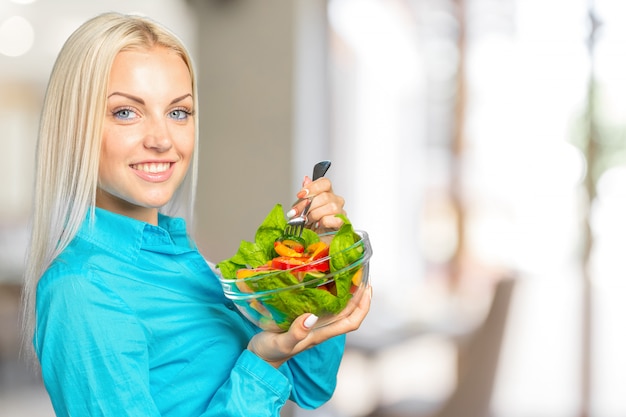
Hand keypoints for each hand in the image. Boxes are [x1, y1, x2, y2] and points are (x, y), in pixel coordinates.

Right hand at [247, 285, 371, 367]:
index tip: (367, 288)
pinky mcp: (304, 319)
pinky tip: (325, 281)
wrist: (258, 358)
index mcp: (320, 334)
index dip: (363, 307)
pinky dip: (330, 293)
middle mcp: (321, 328)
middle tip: (361, 274)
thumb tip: (312, 317)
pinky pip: (324, 305)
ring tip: (348, 274)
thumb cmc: (269, 352)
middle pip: (349, 313)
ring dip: (347, 293)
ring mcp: (314, 324)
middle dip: (359, 295)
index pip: (351, 322)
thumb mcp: (282, 343)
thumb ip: (296, 332)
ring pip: (339, 309)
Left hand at [288, 176, 345, 231]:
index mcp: (325, 194)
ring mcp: (340, 212)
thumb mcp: (301, 208)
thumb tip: (306, 179)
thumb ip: (305, 194)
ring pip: (331, 206)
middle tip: (298, 213)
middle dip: (308, 205)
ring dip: (315, 215)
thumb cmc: (308, 224)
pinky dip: (324, 222)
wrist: (311, 241)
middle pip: (325, 196)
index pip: (325, 183)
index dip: (313, 187)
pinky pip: (336, 219)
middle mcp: (334, 201)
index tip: (300, 195)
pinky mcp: (342, 223)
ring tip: (308, 221)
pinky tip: (318, 225)